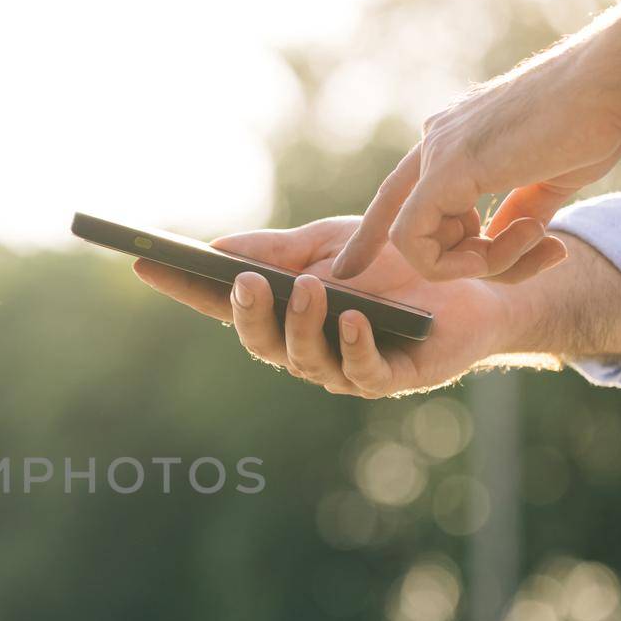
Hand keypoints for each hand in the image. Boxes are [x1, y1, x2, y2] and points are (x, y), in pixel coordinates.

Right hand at [134, 217, 526, 397]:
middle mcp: (304, 346)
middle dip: (248, 313)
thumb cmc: (395, 264)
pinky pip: (362, 371)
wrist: (476, 282)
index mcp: (282, 312)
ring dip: (302, 324)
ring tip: (309, 289)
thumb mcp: (330, 243)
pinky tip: (352, 318)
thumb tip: (216, 249)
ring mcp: (344, 366)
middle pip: (258, 340)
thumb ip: (276, 249)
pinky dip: (353, 346)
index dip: (183, 289)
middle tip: (245, 282)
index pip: (221, 303)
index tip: (145, 263)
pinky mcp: (391, 378)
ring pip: (304, 359)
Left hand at [331, 43, 620, 283]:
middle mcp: (436, 139)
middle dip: (453, 263)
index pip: (400, 194)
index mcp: (455, 137)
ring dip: (474, 264)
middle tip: (526, 252)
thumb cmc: (597, 119)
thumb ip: (520, 209)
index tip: (350, 267)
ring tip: (532, 236)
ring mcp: (437, 151)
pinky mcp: (447, 168)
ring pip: (414, 242)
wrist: (618, 79)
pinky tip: (500, 250)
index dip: (372, 234)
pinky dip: (454, 263)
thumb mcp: (551, 176)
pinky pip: (415, 241)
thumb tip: (507, 237)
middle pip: (409, 226)